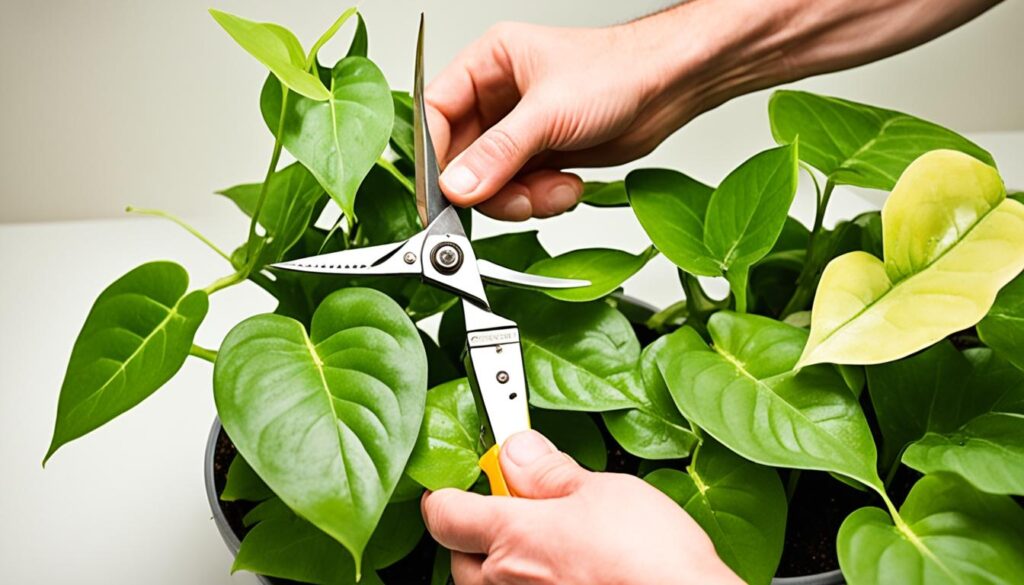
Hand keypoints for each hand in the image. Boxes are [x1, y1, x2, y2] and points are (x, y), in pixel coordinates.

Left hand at [420, 430, 740, 584]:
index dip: (447, 492)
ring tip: (548, 548)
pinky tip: (569, 574)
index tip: (465, 478)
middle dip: (477, 533)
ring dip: (504, 566)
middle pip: (458, 558)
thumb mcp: (603, 492)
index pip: (444, 513)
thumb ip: (549, 473)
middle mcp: (506, 583)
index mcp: (512, 537)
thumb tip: (517, 452)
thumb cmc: (652, 561)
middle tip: (517, 511)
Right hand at [425, 21, 689, 220]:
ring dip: (519, 197)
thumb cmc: (618, 71)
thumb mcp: (549, 111)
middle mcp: (499, 98)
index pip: (436, 112)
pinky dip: (542, 199)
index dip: (433, 154)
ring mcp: (520, 131)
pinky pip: (521, 192)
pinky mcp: (543, 157)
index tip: (438, 191)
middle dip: (485, 186)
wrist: (669, 88)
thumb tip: (458, 185)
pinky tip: (567, 186)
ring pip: (492, 182)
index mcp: (488, 64)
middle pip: (462, 157)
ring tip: (549, 190)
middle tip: (505, 199)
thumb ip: (499, 153)